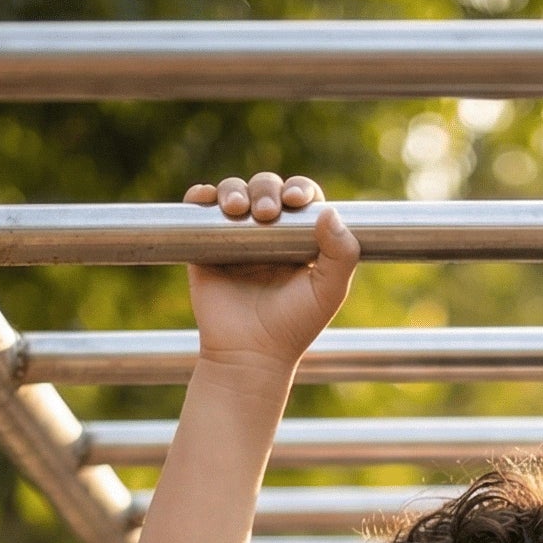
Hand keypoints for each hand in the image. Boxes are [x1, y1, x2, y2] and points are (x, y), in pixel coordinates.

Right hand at [182, 171, 358, 374]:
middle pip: (266, 188)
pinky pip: (200, 209)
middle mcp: (266, 233)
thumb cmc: (293, 327)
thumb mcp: (329, 292)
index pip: (300, 198)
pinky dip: (200, 196)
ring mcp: (234, 237)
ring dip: (233, 190)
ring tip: (236, 209)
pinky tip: (205, 199)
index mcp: (298, 238)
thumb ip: (342, 253)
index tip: (296, 200)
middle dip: (266, 190)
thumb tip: (329, 211)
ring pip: (233, 192)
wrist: (249, 354)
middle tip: (266, 212)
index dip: (299, 189)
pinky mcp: (205, 245)